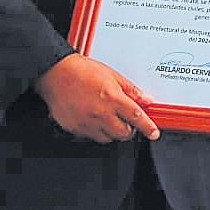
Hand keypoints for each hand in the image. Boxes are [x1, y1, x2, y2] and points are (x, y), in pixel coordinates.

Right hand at [34, 54, 158, 142]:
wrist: (56, 73)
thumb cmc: (81, 71)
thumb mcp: (112, 75)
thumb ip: (130, 90)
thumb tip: (145, 99)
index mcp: (112, 98)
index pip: (136, 117)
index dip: (148, 127)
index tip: (153, 133)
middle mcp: (100, 114)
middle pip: (124, 134)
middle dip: (129, 129)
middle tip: (127, 121)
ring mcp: (87, 123)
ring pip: (108, 138)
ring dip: (113, 131)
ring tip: (109, 118)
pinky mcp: (75, 129)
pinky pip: (91, 137)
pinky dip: (97, 131)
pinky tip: (94, 119)